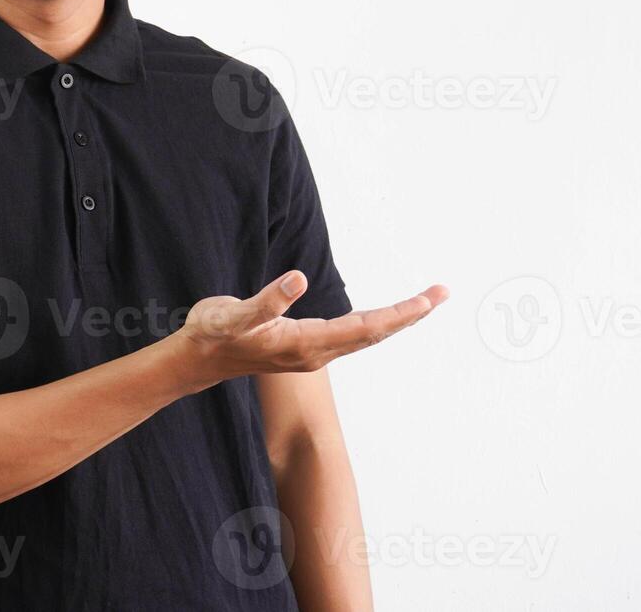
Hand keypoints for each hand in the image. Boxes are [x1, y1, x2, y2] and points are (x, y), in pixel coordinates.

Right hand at [175, 270, 447, 387]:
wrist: (197, 360)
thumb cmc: (213, 334)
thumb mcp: (234, 315)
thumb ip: (267, 301)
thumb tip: (299, 280)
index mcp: (305, 343)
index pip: (365, 327)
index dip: (399, 313)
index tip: (429, 299)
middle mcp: (316, 352)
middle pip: (373, 332)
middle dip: (409, 314)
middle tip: (442, 293)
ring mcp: (312, 352)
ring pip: (365, 335)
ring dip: (396, 319)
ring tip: (424, 301)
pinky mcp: (305, 347)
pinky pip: (351, 335)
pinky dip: (375, 322)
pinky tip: (382, 317)